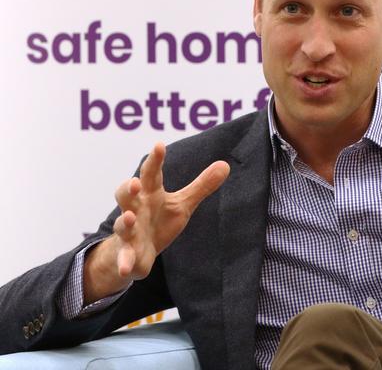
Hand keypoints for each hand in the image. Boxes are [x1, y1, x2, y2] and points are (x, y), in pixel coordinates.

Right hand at [84, 142, 229, 302]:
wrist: (136, 252)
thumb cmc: (159, 221)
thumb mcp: (182, 204)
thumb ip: (201, 185)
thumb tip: (225, 164)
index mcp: (150, 194)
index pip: (151, 173)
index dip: (155, 160)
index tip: (159, 145)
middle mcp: (136, 209)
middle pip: (127, 194)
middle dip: (128, 188)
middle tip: (135, 182)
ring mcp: (129, 232)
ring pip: (123, 224)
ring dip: (125, 221)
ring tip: (131, 218)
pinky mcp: (128, 253)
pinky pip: (125, 257)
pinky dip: (125, 262)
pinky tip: (126, 269)